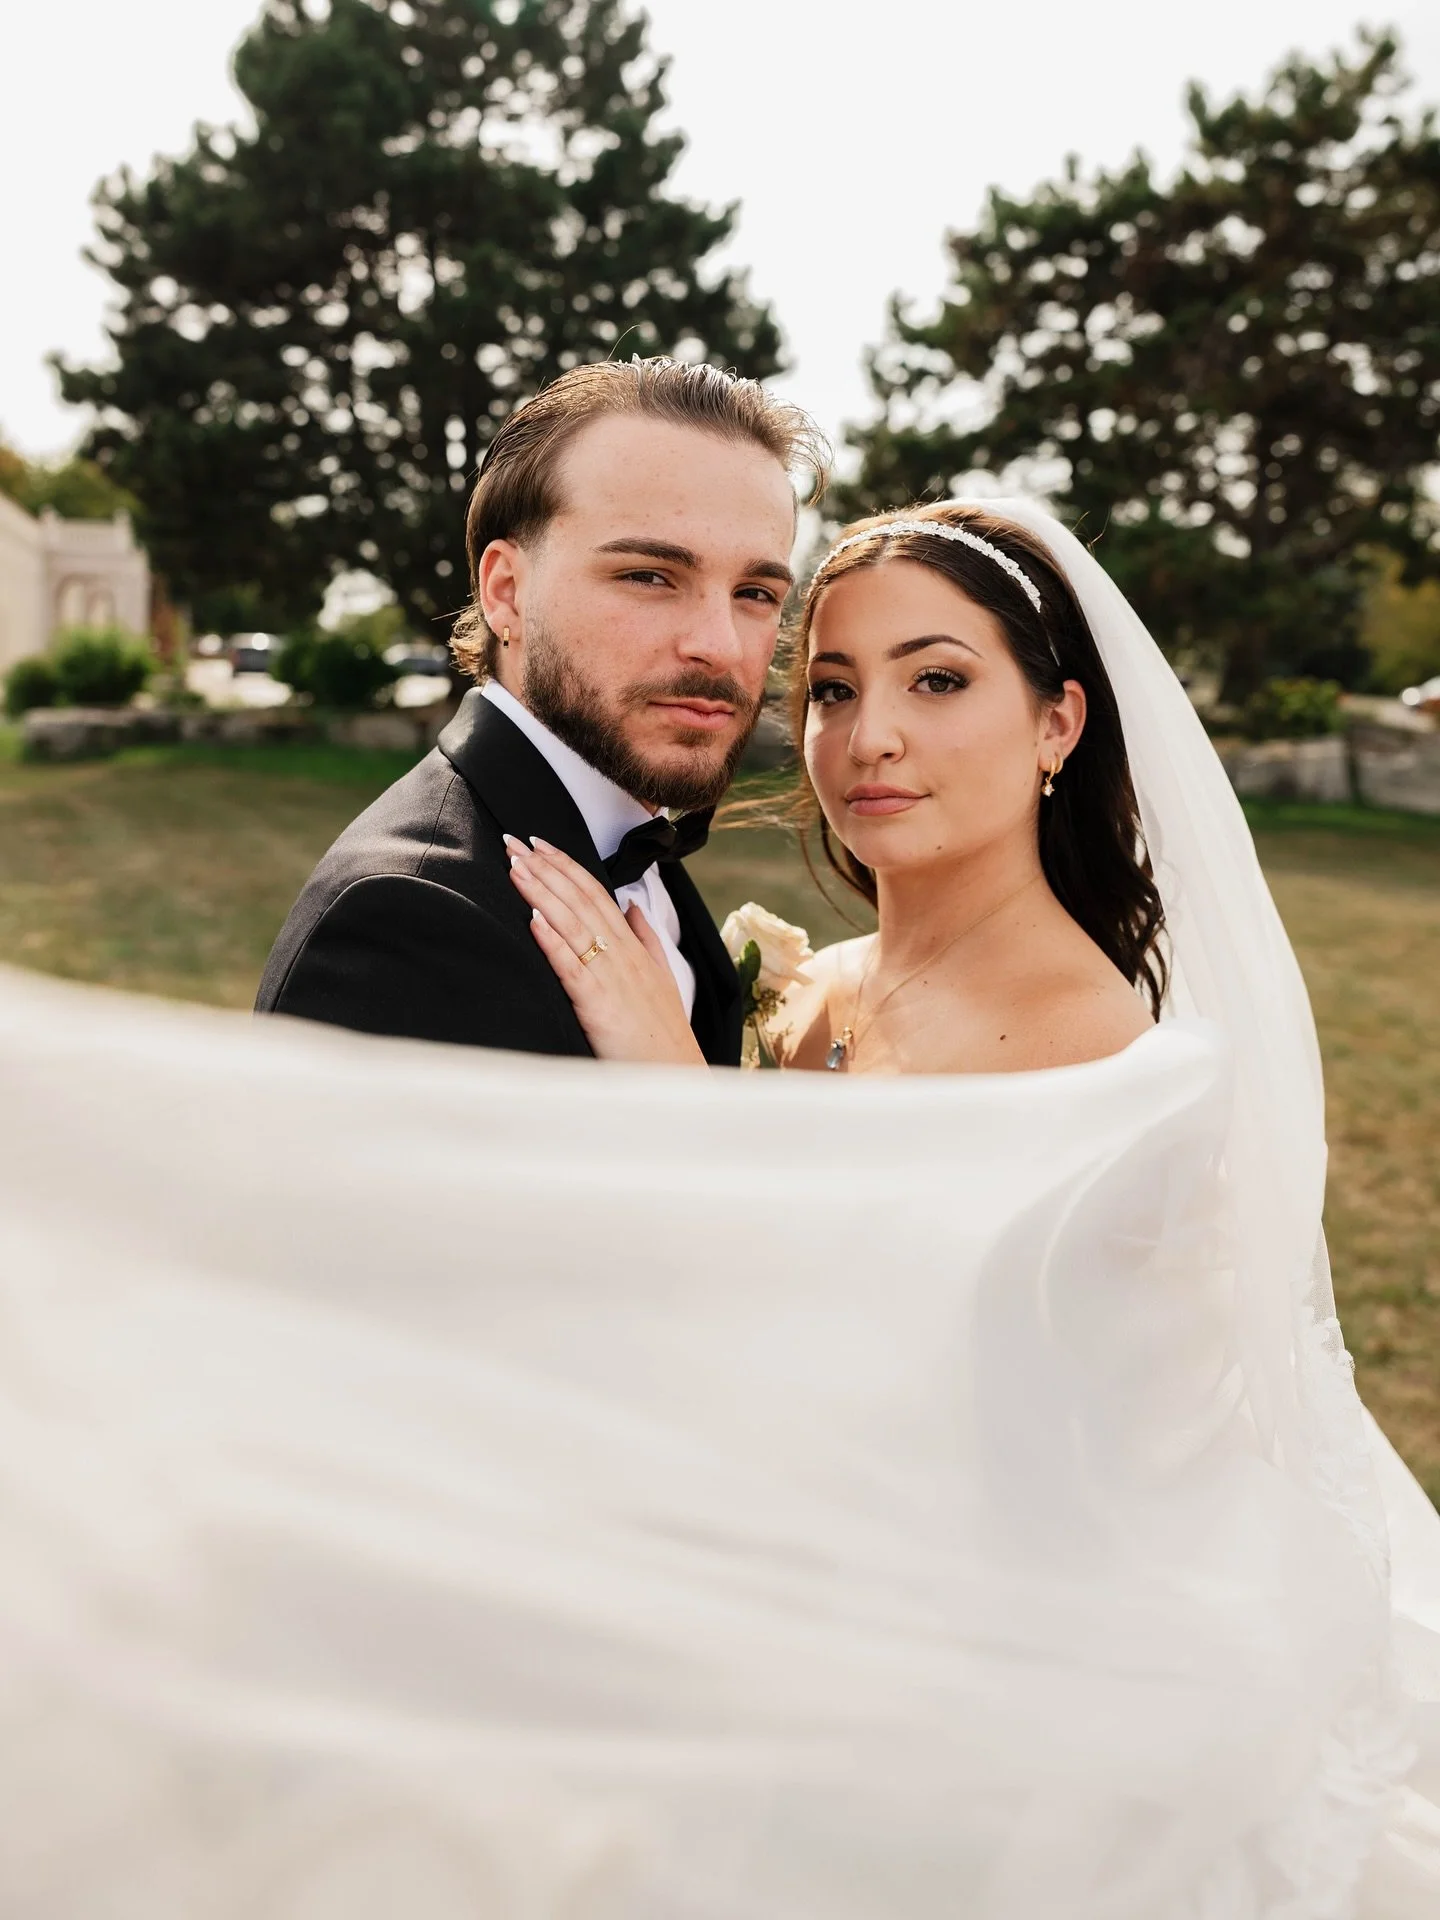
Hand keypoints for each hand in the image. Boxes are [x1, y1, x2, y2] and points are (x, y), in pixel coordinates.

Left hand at [505, 836, 706, 1065]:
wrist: (673, 1072)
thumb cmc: (662, 1030)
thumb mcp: (662, 977)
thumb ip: (646, 939)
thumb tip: (632, 908)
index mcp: (631, 945)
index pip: (595, 893)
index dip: (566, 865)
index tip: (538, 843)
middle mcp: (621, 953)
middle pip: (579, 899)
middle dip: (544, 868)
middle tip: (513, 841)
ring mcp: (610, 976)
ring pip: (572, 924)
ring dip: (541, 893)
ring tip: (515, 868)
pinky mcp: (597, 1004)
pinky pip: (571, 967)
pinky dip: (552, 942)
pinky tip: (533, 921)